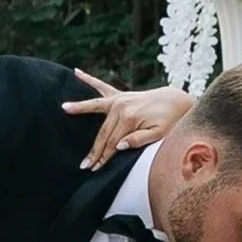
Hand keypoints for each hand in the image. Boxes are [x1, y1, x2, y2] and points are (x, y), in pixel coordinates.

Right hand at [63, 70, 192, 170]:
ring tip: (64, 108)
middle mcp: (121, 106)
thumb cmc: (170, 120)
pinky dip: (89, 79)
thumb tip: (119, 146)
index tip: (94, 169)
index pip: (112, 143)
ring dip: (79, 108)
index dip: (103, 157)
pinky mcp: (120, 94)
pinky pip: (101, 86)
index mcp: (130, 118)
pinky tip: (77, 72)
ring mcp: (119, 98)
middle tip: (84, 165)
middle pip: (103, 132)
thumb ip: (139, 140)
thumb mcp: (159, 134)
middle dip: (94, 150)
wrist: (177, 101)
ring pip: (95, 108)